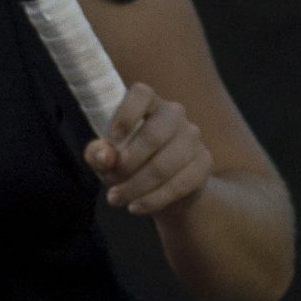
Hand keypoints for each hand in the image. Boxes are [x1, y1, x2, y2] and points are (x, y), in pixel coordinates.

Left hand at [85, 83, 212, 216]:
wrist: (164, 189)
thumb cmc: (130, 164)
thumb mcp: (107, 159)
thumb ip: (98, 154)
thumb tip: (105, 156)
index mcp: (149, 103)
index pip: (141, 94)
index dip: (124, 116)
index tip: (111, 142)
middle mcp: (174, 114)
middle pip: (153, 135)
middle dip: (127, 165)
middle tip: (110, 184)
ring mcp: (192, 137)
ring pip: (164, 165)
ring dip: (136, 187)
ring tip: (117, 199)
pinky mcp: (203, 163)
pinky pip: (179, 184)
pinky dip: (153, 200)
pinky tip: (136, 207)